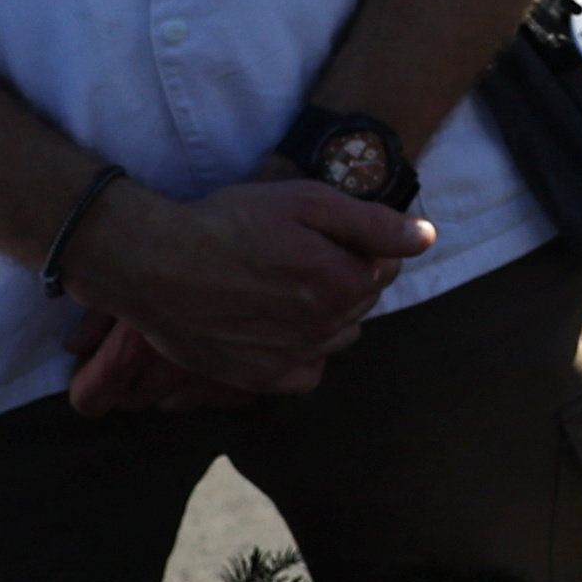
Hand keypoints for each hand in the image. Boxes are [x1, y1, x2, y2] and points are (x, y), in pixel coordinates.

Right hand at [67, 177, 425, 405]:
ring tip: (285, 286)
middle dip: (346, 278)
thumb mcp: (305, 202)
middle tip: (302, 255)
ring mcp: (292, 359)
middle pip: (362, 302)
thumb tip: (426, 238)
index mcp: (340, 283)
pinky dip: (303, 351)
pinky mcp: (260, 379)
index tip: (327, 235)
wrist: (155, 263)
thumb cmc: (229, 223)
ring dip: (327, 315)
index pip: (385, 269)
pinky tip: (277, 323)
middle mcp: (323, 330)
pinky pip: (309, 371)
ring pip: (338, 337)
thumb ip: (372, 222)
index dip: (362, 247)